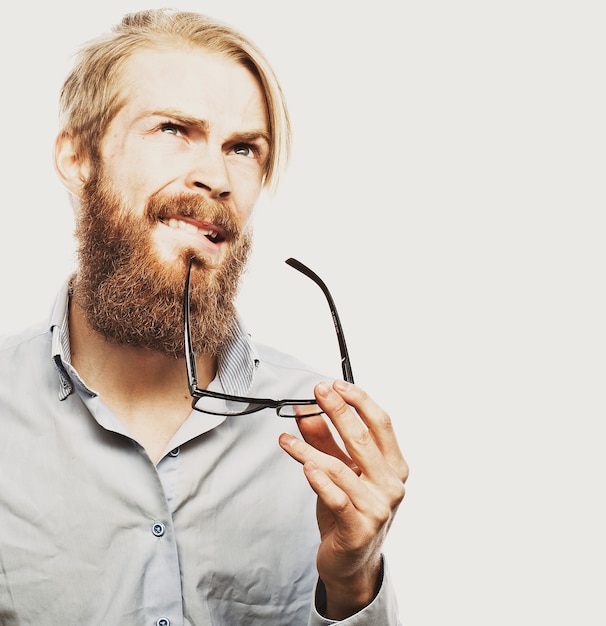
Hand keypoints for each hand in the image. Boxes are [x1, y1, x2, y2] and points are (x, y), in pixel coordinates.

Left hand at [279, 379, 407, 619]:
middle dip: (338, 411)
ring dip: (311, 448)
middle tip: (317, 393)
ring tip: (288, 438)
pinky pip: (337, 498)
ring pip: (341, 468)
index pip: (381, 423)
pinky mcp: (359, 528)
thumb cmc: (350, 512)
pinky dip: (320, 481)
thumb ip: (324, 440)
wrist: (353, 563)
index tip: (336, 385)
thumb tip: (306, 410)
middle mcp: (391, 485)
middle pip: (363, 439)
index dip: (359, 400)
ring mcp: (378, 508)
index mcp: (394, 466)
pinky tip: (305, 467)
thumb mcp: (338, 471)